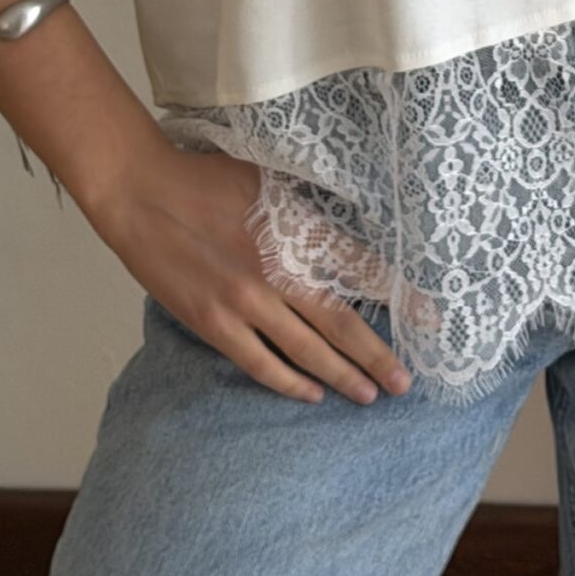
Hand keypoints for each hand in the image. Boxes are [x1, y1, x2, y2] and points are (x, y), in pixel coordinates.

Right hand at [87, 143, 415, 406]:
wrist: (142, 192)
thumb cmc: (205, 178)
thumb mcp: (270, 180)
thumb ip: (308, 206)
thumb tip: (348, 222)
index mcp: (297, 228)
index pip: (363, 269)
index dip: (401, 296)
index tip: (432, 317)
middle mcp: (278, 268)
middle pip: (342, 322)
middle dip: (379, 356)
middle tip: (407, 382)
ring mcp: (245, 299)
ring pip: (308, 351)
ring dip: (343, 376)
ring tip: (371, 397)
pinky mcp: (214, 321)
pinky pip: (260, 363)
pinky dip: (290, 383)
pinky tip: (313, 395)